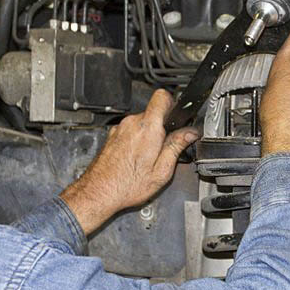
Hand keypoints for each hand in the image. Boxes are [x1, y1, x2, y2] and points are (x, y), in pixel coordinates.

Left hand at [60, 90, 197, 234]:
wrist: (99, 193)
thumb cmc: (127, 185)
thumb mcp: (161, 171)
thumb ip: (176, 147)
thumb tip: (190, 133)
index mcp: (147, 129)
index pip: (162, 97)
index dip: (173, 104)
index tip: (177, 119)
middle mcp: (132, 124)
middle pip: (154, 112)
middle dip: (163, 127)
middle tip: (165, 148)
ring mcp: (120, 129)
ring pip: (142, 122)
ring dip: (149, 135)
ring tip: (149, 157)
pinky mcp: (113, 135)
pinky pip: (131, 130)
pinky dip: (137, 140)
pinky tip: (136, 159)